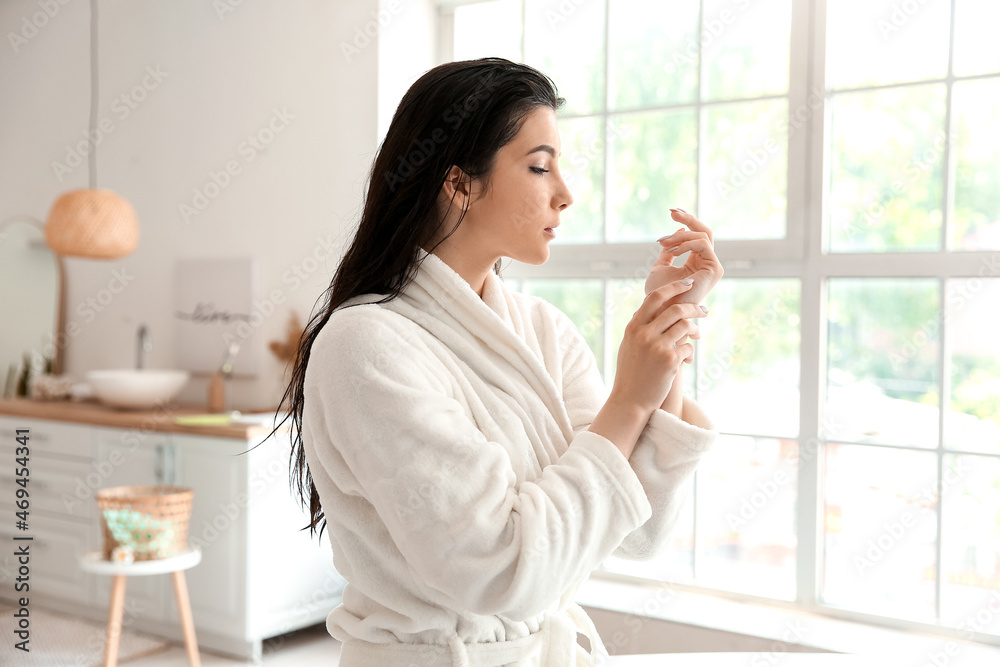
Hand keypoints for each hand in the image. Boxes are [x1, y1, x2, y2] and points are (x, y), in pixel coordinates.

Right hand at [611, 279, 709, 415]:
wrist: (630, 401)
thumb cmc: (630, 374)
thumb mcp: (629, 346)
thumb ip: (639, 327)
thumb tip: (650, 308)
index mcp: (633, 327)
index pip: (655, 297)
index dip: (674, 287)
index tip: (688, 284)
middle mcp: (644, 334)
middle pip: (676, 309)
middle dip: (694, 308)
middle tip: (703, 310)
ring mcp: (657, 347)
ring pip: (685, 327)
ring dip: (694, 330)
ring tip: (696, 335)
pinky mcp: (670, 361)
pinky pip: (688, 348)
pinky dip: (689, 352)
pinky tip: (686, 359)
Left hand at [645, 208, 723, 305]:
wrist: (660, 310)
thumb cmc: (658, 292)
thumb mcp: (660, 265)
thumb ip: (670, 249)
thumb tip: (680, 229)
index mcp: (696, 261)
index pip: (696, 235)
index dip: (686, 221)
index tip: (671, 211)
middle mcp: (706, 262)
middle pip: (704, 231)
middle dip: (689, 219)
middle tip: (672, 211)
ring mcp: (712, 266)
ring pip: (703, 236)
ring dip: (681, 236)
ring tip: (663, 243)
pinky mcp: (715, 269)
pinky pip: (703, 245)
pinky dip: (686, 244)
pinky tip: (672, 251)